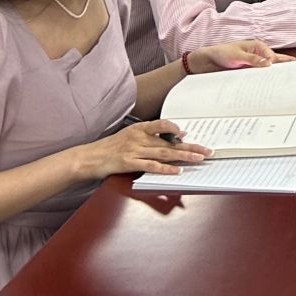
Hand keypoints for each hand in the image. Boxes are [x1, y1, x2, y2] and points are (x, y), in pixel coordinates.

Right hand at [82, 120, 209, 178]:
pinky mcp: (129, 163)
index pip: (162, 124)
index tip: (189, 134)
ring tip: (199, 159)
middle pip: (169, 142)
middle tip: (207, 150)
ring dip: (184, 156)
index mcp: (139, 129)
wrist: (88, 158)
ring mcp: (134, 150)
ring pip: (164, 153)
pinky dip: (166, 168)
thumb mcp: (129, 136)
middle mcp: (138, 138)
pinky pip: (151, 166)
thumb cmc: (110, 148)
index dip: (176, 129)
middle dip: (191, 146)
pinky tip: (177, 171)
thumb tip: (176, 135)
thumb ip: (150, 136)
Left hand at [192, 40, 289, 71]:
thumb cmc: (222, 53)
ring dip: (278, 72)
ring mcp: (255, 62)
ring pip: (270, 67)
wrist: (208, 61)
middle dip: (285, 65)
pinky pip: (261, 74)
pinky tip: (272, 84)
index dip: (276, 63)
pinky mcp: (250, 70)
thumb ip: (252, 59)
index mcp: (257, 46)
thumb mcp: (237, 56)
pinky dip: (266, 78)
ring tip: (290, 78)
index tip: (280, 70)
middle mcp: (258, 54)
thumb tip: (267, 63)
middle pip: (275, 60)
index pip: (272, 56)